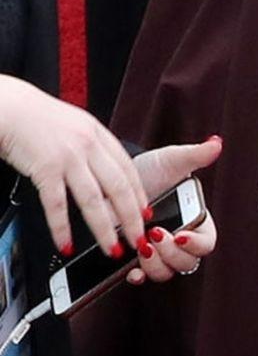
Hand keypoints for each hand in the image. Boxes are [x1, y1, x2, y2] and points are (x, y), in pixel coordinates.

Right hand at [0, 75, 154, 255]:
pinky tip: (66, 244)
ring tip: (112, 249)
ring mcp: (68, 157)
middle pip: (119, 188)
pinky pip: (57, 204)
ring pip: (94, 200)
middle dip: (132, 218)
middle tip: (139, 240)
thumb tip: (106, 175)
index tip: (146, 213)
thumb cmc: (36, 119)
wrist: (7, 106)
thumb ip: (91, 148)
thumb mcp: (74, 127)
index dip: (140, 194)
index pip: (129, 169)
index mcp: (98, 135)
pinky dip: (62, 227)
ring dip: (104, 229)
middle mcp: (88, 145)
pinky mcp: (45, 168)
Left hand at [116, 137, 224, 284]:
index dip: (196, 243)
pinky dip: (138, 276)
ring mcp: (159, 253)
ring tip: (142, 247)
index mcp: (196, 221)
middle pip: (187, 262)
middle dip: (172, 254)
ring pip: (166, 272)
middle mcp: (180, 241)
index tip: (179, 234)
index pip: (206, 242)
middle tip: (155, 236)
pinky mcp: (137, 260)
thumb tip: (217, 143)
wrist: (112, 180)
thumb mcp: (171, 162)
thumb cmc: (148, 170)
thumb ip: (195, 155)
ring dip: (155, 265)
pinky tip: (130, 269)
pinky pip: (143, 277)